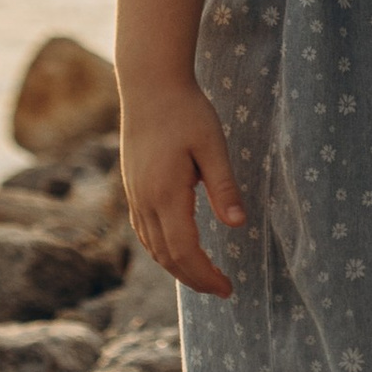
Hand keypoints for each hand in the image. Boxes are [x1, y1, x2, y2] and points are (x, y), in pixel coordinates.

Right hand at [119, 72, 247, 296]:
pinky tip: (179, 248)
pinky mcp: (133, 186)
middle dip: (194, 279)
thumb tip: (238, 225)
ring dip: (178, 267)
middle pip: (167, 257)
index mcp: (165, 194)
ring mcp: (135, 194)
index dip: (205, 276)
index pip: (184, 252)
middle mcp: (145, 200)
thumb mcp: (212, 144)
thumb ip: (224, 187)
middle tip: (222, 288)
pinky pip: (145, 231)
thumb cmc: (186, 109)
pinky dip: (163, 249)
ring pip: (153, 247)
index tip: (228, 288)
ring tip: (204, 274)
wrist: (150, 82)